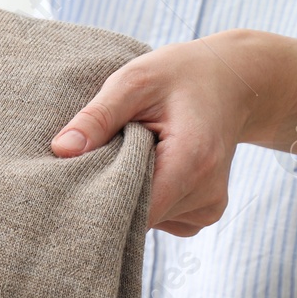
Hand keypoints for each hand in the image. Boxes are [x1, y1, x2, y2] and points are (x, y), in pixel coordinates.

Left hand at [50, 29, 296, 235]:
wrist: (235, 81)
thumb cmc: (182, 75)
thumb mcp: (136, 80)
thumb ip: (99, 115)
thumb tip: (61, 150)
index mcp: (192, 159)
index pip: (136, 209)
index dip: (99, 202)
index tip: (75, 185)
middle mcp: (207, 193)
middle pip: (138, 218)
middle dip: (111, 195)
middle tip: (102, 158)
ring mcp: (209, 209)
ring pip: (146, 222)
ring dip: (130, 194)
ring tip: (137, 154)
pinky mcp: (205, 215)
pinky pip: (161, 219)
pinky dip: (148, 198)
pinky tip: (153, 167)